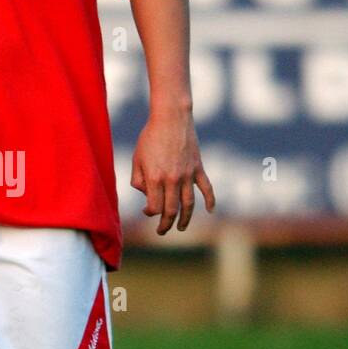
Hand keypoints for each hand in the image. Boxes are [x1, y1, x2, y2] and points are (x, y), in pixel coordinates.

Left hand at [130, 109, 214, 234]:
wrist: (171, 118)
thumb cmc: (150, 137)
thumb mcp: (137, 158)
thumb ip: (137, 180)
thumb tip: (146, 195)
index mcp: (155, 178)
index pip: (154, 207)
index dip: (150, 213)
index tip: (147, 211)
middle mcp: (172, 179)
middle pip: (171, 210)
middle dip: (165, 224)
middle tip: (161, 231)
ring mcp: (187, 175)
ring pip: (188, 204)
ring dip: (185, 219)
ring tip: (180, 228)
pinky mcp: (198, 168)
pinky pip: (207, 188)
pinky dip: (210, 200)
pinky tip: (210, 211)